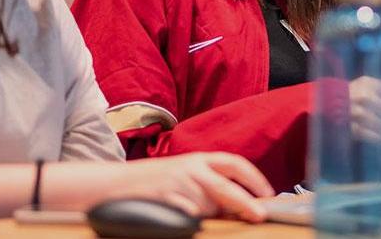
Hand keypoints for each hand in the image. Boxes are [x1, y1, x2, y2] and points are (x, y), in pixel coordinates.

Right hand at [113, 153, 272, 221]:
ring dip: (207, 215)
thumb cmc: (153, 182)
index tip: (267, 194)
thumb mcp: (185, 174)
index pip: (235, 164)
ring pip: (207, 207)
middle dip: (246, 203)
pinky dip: (191, 221)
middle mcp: (191, 168)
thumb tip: (240, 205)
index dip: (255, 178)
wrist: (113, 185)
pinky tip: (182, 217)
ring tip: (191, 211)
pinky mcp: (166, 200)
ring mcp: (177, 184)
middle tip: (258, 215)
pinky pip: (188, 217)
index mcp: (198, 159)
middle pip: (227, 188)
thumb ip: (210, 185)